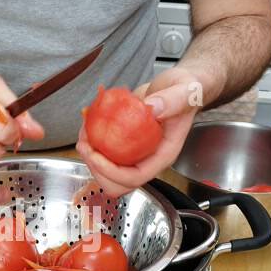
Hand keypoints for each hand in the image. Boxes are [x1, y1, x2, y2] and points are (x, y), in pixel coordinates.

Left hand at [76, 66, 220, 195]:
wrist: (180, 87)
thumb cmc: (187, 92)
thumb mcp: (185, 92)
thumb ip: (173, 101)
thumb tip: (153, 109)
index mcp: (163, 155)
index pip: (136, 177)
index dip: (112, 172)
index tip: (96, 154)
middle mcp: (148, 158)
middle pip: (118, 184)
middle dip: (96, 169)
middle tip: (85, 145)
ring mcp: (135, 153)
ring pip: (107, 173)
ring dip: (90, 157)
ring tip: (84, 133)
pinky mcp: (125, 143)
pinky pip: (104, 153)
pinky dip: (91, 142)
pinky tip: (87, 124)